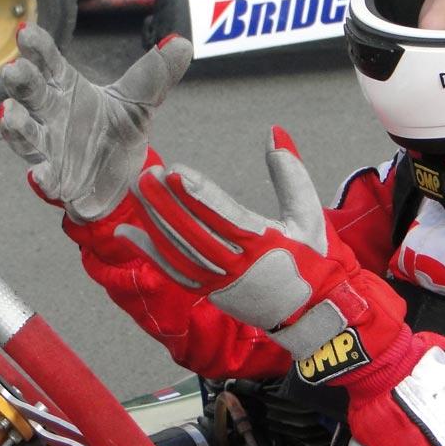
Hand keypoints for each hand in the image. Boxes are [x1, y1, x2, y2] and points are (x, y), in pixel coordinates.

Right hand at [0, 26, 191, 221]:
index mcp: (66, 88)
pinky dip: (40, 178)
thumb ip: (158, 73)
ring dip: (16, 126)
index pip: (48, 62)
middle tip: (14, 69)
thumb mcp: (142, 99)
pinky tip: (39, 174)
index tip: (26, 32)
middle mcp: (50, 115)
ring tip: (10, 114)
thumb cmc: (120, 130)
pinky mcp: (58, 182)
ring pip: (26, 135)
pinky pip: (45, 179)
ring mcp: (49, 149)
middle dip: (20, 81)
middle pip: (30, 94)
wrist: (127, 178)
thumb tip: (182, 42)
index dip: (37, 47)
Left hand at [120, 127, 405, 375]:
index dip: (198, 194)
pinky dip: (150, 253)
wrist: (316, 313)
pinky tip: (128, 234)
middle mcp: (239, 267)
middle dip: (167, 203)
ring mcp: (222, 284)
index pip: (224, 217)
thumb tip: (275, 132)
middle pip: (194, 233)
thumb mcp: (309, 213)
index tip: (175, 170)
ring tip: (138, 193)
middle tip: (146, 174)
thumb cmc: (315, 259)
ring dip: (155, 222)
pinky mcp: (212, 294)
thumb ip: (290, 172)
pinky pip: (175, 273)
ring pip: (180, 253)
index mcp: (265, 245)